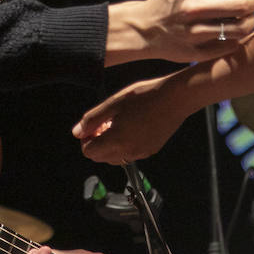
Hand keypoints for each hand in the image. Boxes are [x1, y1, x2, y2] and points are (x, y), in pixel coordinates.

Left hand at [72, 72, 187, 163]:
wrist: (176, 98)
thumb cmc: (145, 95)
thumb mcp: (114, 102)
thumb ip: (92, 119)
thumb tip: (77, 133)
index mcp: (117, 140)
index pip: (89, 152)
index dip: (86, 139)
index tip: (92, 125)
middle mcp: (129, 152)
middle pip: (100, 158)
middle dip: (96, 143)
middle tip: (103, 123)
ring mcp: (142, 153)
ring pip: (115, 158)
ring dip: (110, 145)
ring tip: (117, 123)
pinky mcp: (152, 150)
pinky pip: (130, 154)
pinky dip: (124, 145)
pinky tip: (131, 126)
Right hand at [107, 0, 253, 64]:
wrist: (143, 29)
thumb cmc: (168, 2)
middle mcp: (195, 8)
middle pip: (242, 4)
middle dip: (252, 1)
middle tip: (250, 2)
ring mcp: (196, 31)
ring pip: (240, 28)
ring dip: (248, 22)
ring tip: (244, 19)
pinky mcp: (197, 51)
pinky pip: (229, 45)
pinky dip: (234, 38)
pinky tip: (229, 33)